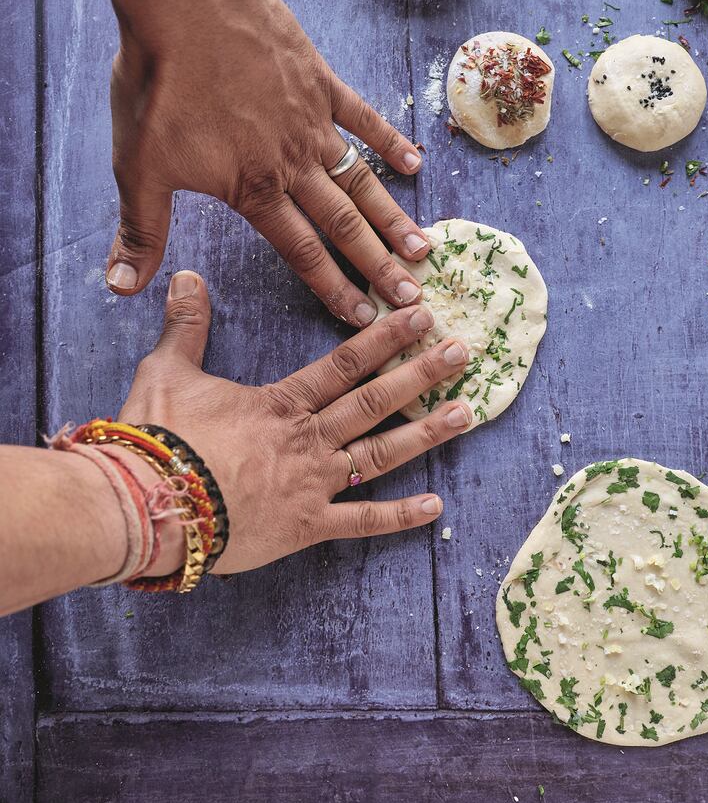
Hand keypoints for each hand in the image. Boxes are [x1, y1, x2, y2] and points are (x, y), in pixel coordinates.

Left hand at [107, 0, 430, 327]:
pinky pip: (363, 117)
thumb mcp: (137, 166)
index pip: (301, 252)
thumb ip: (141, 230)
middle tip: (413, 296)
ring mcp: (312, 122)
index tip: (362, 317)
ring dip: (392, 217)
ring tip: (422, 247)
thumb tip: (120, 287)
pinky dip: (390, 140)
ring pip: (361, 180)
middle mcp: (293, 163)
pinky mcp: (319, 82)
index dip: (333, 289)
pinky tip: (415, 163)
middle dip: (379, 265)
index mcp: (254, 189)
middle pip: (344, 224)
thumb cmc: (158, 84)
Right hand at [118, 271, 471, 573]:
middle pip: (375, 401)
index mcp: (281, 403)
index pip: (345, 364)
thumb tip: (185, 275)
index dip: (386, 339)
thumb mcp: (166, 372)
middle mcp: (308, 439)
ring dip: (425, 434)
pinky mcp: (306, 527)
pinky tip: (436, 507)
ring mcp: (312, 484)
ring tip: (465, 414)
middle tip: (463, 354)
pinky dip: (398, 517)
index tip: (421, 318)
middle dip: (420, 374)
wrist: (148, 506)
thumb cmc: (157, 441)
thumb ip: (185, 325)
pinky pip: (360, 522)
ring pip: (380, 454)